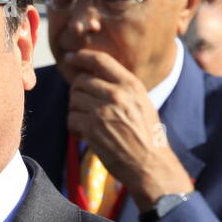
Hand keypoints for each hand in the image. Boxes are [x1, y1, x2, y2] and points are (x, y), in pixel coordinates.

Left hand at [64, 48, 193, 210]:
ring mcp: (104, 110)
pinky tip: (84, 135)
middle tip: (84, 108)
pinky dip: (74, 128)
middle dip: (77, 93)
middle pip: (81, 81)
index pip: (101, 60)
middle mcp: (118, 94)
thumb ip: (121, 88)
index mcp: (131, 85)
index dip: (82, 56)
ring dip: (76, 111)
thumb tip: (91, 77)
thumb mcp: (141, 103)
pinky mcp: (92, 128)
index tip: (70, 57)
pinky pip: (71, 118)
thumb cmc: (146, 136)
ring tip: (88, 123)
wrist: (150, 165)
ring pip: (74, 99)